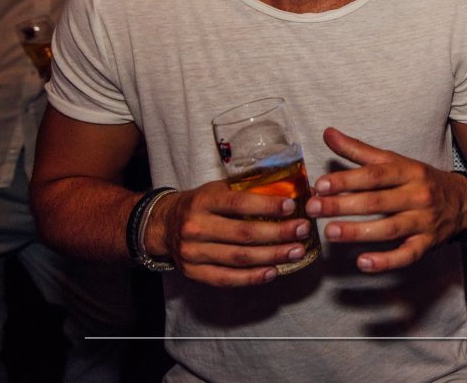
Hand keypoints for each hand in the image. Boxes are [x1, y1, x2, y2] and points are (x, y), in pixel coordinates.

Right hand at [146, 179, 311, 286]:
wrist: (164, 224)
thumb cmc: (202, 204)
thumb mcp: (218, 189)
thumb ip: (248, 190)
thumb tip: (292, 190)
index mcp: (203, 201)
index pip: (239, 203)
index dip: (267, 205)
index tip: (292, 206)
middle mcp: (195, 227)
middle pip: (243, 234)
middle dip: (278, 233)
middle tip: (303, 230)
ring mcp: (192, 252)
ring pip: (239, 258)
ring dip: (272, 256)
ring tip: (296, 251)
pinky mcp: (193, 273)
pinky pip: (226, 278)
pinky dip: (252, 277)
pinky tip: (273, 271)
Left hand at [305, 128, 466, 272]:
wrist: (463, 201)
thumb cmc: (421, 180)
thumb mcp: (395, 161)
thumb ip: (359, 151)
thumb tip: (328, 133)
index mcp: (408, 172)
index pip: (375, 175)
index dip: (347, 179)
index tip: (320, 184)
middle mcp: (417, 195)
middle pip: (377, 201)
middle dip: (342, 205)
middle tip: (313, 208)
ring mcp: (423, 221)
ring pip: (389, 228)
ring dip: (358, 232)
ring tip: (330, 232)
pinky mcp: (427, 244)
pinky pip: (407, 255)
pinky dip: (386, 261)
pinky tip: (363, 262)